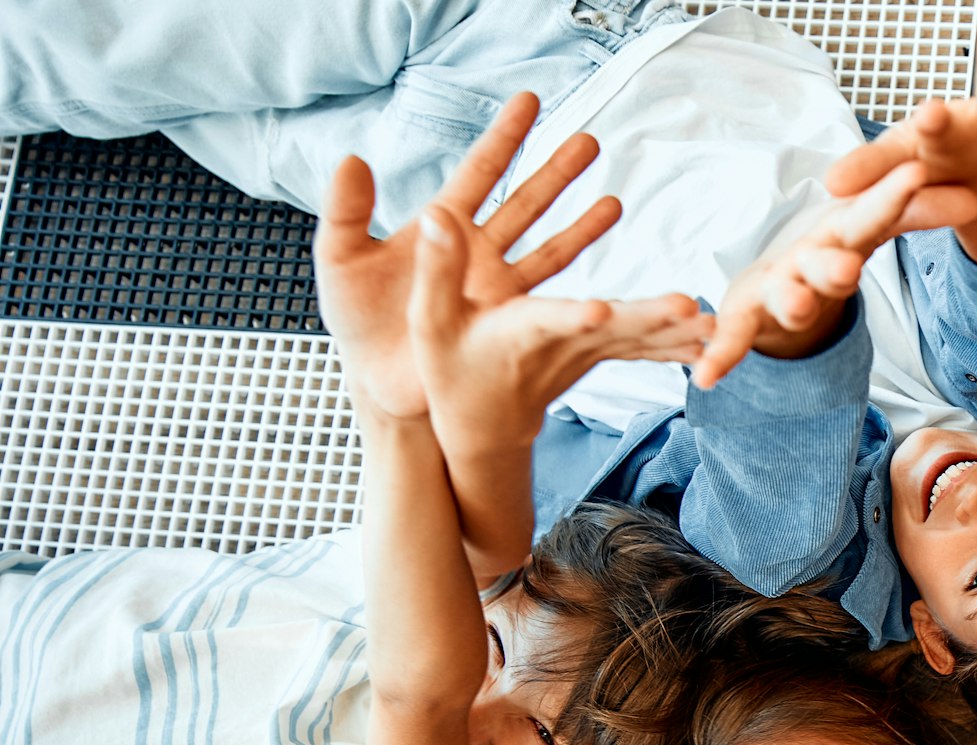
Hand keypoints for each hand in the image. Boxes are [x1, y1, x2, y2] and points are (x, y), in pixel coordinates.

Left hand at [313, 92, 632, 419]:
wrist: (379, 384)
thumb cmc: (356, 324)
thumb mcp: (339, 261)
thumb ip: (347, 211)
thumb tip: (352, 159)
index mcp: (439, 227)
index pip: (479, 171)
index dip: (505, 137)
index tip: (531, 103)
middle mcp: (476, 250)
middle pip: (524, 200)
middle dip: (555, 170)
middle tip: (588, 142)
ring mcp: (498, 285)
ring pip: (547, 242)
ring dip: (580, 220)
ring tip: (613, 196)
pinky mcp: (509, 319)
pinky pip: (552, 293)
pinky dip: (576, 278)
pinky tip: (599, 271)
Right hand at [409, 205, 710, 458]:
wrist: (485, 426)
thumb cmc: (451, 368)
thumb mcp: (429, 322)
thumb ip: (438, 271)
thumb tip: (439, 216)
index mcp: (518, 333)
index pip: (548, 322)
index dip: (571, 318)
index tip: (597, 311)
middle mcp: (561, 346)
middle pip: (610, 331)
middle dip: (649, 320)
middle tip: (687, 309)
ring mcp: (586, 353)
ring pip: (637, 341)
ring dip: (677, 333)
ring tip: (716, 324)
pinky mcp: (600, 354)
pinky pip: (644, 348)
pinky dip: (677, 345)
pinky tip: (713, 337)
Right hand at [691, 160, 975, 387]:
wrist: (776, 273)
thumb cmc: (835, 247)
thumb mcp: (876, 229)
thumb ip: (920, 214)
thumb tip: (976, 200)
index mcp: (846, 230)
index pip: (877, 212)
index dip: (895, 195)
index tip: (915, 172)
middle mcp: (810, 252)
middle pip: (827, 256)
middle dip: (835, 262)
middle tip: (849, 267)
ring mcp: (777, 282)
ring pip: (786, 294)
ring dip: (792, 302)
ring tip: (797, 311)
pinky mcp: (747, 313)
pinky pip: (735, 336)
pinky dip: (719, 354)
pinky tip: (705, 378)